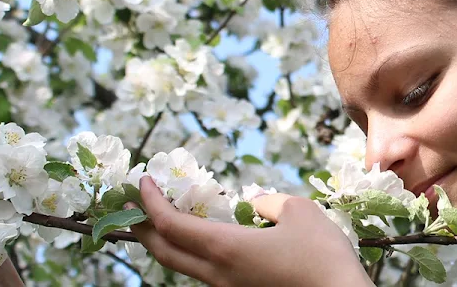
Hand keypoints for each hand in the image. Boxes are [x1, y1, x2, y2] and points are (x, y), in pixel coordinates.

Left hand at [129, 176, 372, 286]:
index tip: (143, 181)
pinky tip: (208, 240)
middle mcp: (218, 274)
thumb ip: (267, 203)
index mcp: (224, 249)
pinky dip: (196, 253)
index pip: (170, 225)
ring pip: (186, 267)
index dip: (151, 202)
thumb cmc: (322, 255)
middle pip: (165, 254)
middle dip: (144, 229)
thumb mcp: (298, 211)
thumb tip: (254, 207)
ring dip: (171, 242)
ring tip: (169, 220)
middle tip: (134, 207)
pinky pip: (209, 274)